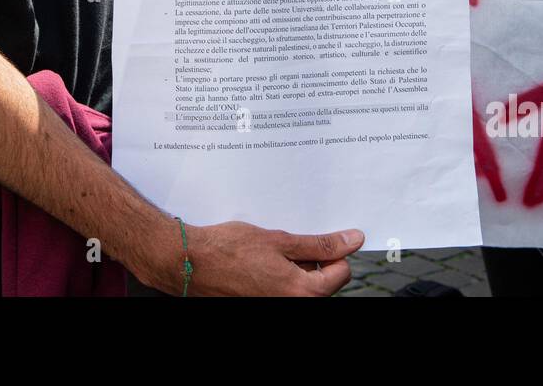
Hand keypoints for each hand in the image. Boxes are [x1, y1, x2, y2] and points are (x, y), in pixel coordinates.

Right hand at [139, 219, 364, 295]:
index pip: (341, 273)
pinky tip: (260, 258)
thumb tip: (352, 240)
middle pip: (321, 281)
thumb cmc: (229, 250)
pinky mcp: (261, 302)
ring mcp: (274, 305)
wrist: (190, 263)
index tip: (321, 237)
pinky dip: (277, 271)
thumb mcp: (280, 240)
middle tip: (290, 240)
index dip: (334, 251)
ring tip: (271, 248)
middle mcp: (291, 305)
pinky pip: (282, 287)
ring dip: (294, 264)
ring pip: (300, 283)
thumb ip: (319, 244)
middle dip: (312, 259)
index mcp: (302, 293)